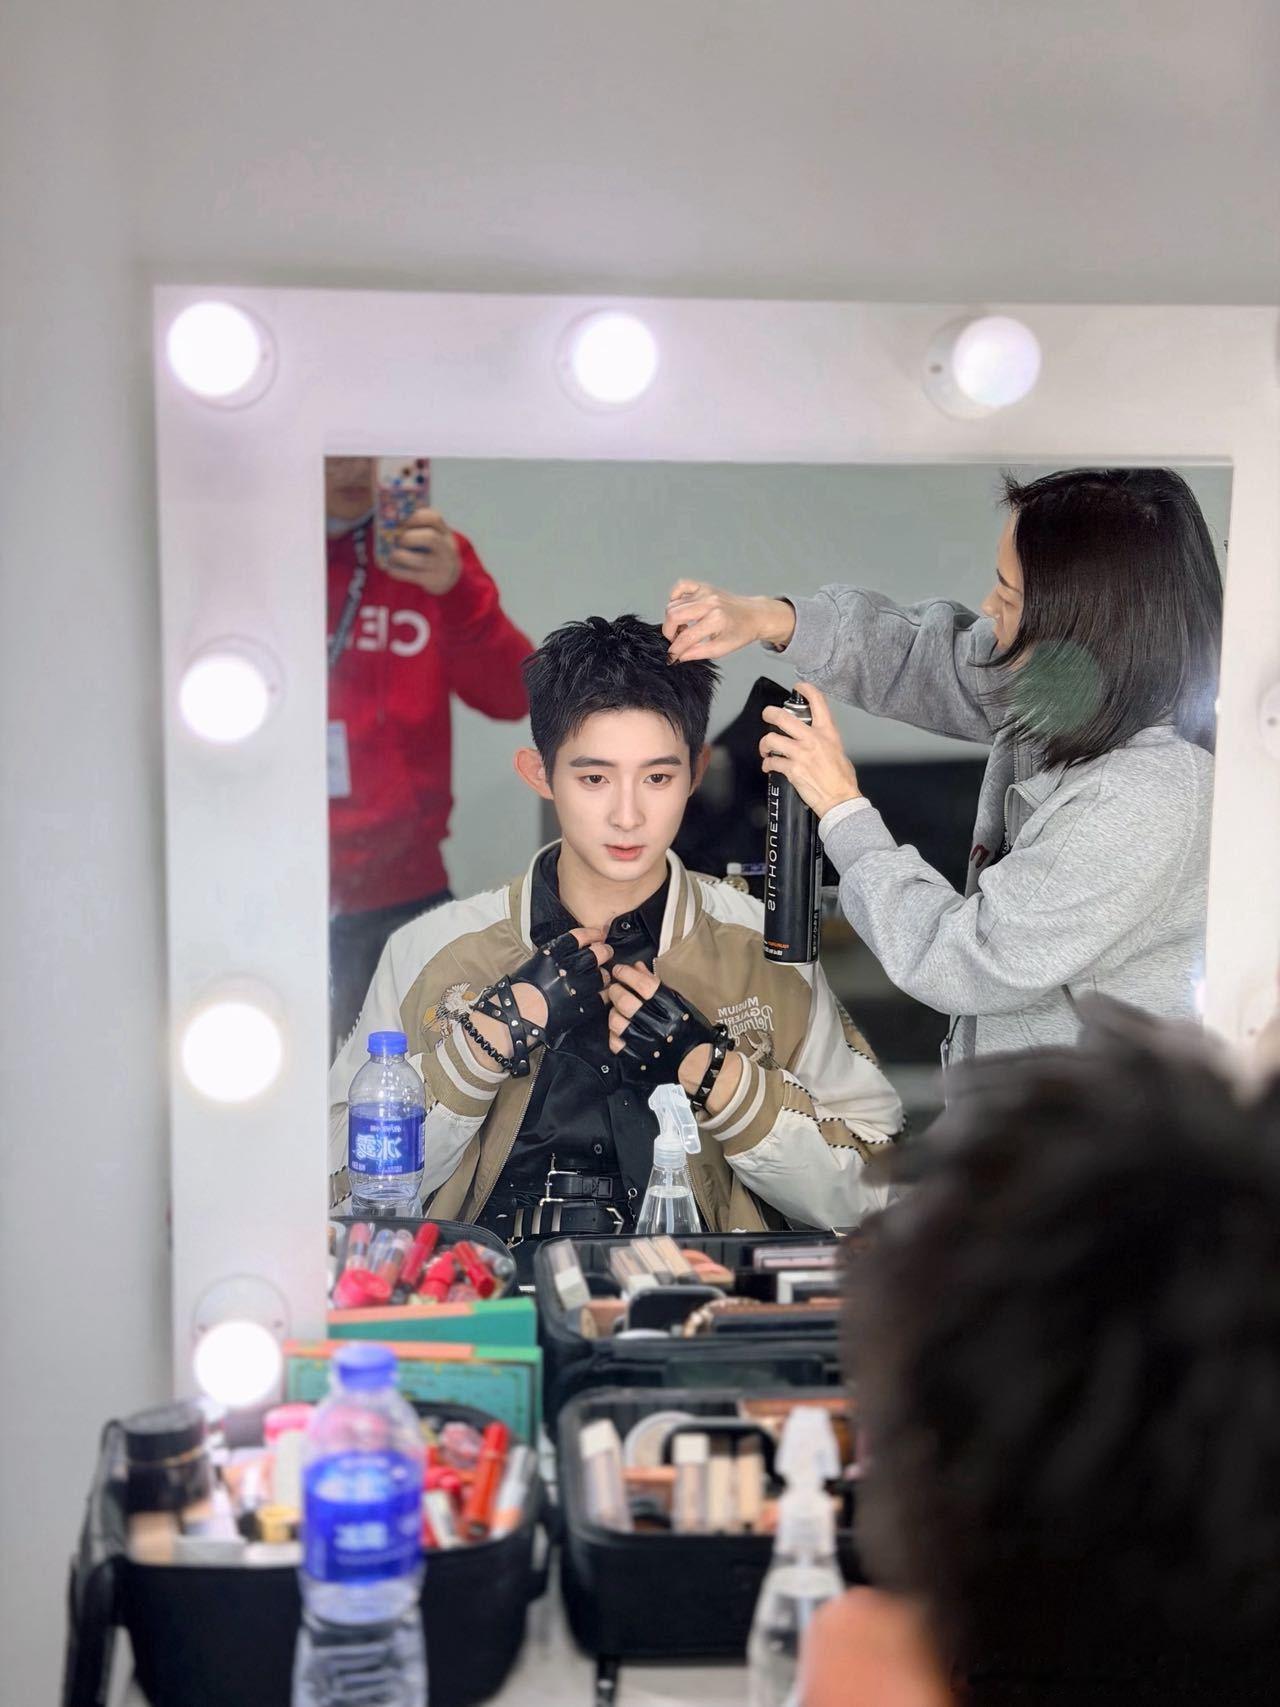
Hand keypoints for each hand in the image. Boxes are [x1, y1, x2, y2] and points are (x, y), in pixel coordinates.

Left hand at [385, 507, 461, 594]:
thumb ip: (418, 527)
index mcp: (444, 532)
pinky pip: (412, 575)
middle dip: (409, 538)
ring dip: (400, 555)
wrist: (449, 576)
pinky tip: (391, 568)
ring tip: (392, 556)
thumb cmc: (433, 550)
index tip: (402, 522)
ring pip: (421, 559)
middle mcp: (446, 548)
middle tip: (398, 541)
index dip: (415, 517)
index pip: (434, 518)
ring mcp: (440, 565)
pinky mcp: (432, 579)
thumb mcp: (434, 535)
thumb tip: (388, 522)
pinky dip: (398, 571)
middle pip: (431, 538)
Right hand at [510, 927, 611, 1031]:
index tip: (598, 934)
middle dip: (604, 951)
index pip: (578, 937)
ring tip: (603, 976)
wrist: (517, 1016)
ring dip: (604, 974)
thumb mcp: (534, 963)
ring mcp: (576, 988)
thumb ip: (553, 956)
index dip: (592, 934)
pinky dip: (605, 994)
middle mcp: (567, 968)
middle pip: (596, 953)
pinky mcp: (582, 1007)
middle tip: (606, 952)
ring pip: (602, 975)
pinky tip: (603, 993)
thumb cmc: (520, 991)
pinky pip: (602, 997)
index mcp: (552, 955)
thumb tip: (570, 952)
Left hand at [605, 964, 714, 1093]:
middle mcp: (660, 1029)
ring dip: (613, 1011)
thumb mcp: (679, 1002)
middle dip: (616, 990)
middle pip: (626, 1003)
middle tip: (616, 988)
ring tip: (617, 1008)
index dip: (627, 974)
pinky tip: (619, 1027)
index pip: (644, 986)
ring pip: (617, 1022)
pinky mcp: (638, 1060)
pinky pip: (615, 1043)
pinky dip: (613, 1033)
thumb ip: (656, 984)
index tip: (619, 970)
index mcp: (673, 1011)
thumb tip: (635, 967)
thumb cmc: (689, 1028)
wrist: (697, 1062)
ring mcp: (648, 1047)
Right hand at [663, 581, 795, 662]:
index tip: (671, 657)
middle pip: (674, 616)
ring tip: (683, 629)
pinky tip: (680, 609)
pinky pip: (680, 586)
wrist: (754, 615)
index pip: (686, 636)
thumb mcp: (722, 649)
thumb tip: (678, 656)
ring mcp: (705, 592)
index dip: (675, 650)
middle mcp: (709, 603)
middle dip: (669, 633)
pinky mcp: (704, 586)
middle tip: (675, 642)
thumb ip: (698, 653)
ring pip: (673, 604)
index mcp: (716, 620)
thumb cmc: (741, 632)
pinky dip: (674, 597)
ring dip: (672, 620)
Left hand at [759, 683, 861, 818]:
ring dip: (764, 744)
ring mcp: (801, 754)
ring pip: (771, 739)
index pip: (817, 702)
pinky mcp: (792, 770)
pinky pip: (771, 762)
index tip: (798, 688)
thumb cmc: (842, 779)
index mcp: (827, 732)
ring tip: (766, 749)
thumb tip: (815, 737)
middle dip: (769, 713)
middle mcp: (813, 739)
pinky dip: (767, 764)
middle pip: (782, 717)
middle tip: (767, 715)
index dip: (805, 689)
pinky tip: (769, 766)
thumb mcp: (839, 750)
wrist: (840, 800)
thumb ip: (825, 740)